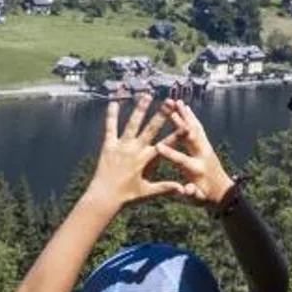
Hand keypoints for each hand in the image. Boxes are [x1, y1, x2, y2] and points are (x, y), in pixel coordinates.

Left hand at [84, 97, 188, 212]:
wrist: (104, 196)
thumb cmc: (127, 196)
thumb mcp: (148, 192)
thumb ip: (165, 187)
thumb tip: (183, 188)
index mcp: (146, 160)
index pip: (166, 144)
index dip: (177, 134)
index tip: (187, 125)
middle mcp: (134, 149)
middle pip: (151, 128)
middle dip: (162, 114)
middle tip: (169, 102)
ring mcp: (121, 146)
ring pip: (132, 123)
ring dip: (140, 109)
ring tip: (147, 95)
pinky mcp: (108, 145)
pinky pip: (110, 127)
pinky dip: (111, 115)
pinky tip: (113, 102)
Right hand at [157, 100, 238, 208]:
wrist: (224, 193)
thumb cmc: (206, 197)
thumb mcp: (198, 199)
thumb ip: (192, 194)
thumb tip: (187, 190)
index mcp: (197, 170)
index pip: (182, 160)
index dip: (170, 154)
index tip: (157, 145)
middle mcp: (203, 156)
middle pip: (191, 137)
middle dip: (180, 124)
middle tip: (170, 110)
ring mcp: (206, 149)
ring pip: (195, 128)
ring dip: (186, 115)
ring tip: (177, 101)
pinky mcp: (207, 145)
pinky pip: (199, 128)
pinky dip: (192, 117)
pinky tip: (185, 108)